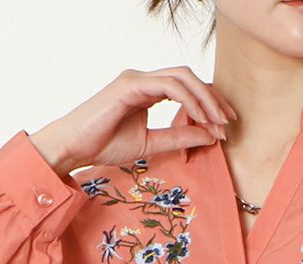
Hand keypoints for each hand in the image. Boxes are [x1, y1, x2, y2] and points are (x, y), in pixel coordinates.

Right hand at [28, 66, 236, 176]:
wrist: (73, 147)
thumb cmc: (103, 145)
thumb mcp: (150, 144)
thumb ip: (178, 138)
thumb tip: (210, 136)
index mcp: (147, 90)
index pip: (186, 87)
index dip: (209, 102)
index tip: (225, 125)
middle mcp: (144, 79)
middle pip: (189, 77)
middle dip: (213, 98)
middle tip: (229, 123)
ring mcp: (137, 78)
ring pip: (183, 77)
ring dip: (205, 99)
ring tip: (218, 123)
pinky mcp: (131, 84)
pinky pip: (169, 86)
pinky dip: (188, 101)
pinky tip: (199, 118)